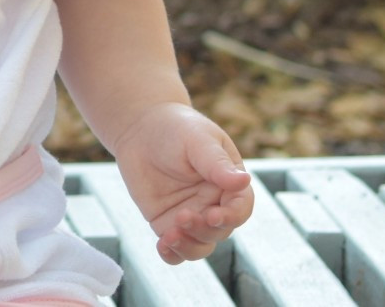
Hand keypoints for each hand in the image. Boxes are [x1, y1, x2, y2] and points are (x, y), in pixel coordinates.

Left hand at [110, 103, 254, 264]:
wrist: (141, 128)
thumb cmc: (176, 129)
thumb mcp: (198, 140)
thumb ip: (216, 163)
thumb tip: (243, 180)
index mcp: (230, 185)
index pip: (240, 208)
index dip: (231, 216)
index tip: (214, 214)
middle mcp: (214, 204)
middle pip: (220, 231)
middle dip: (205, 230)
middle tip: (184, 216)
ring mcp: (192, 216)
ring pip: (200, 245)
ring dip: (188, 246)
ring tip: (169, 235)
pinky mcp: (168, 223)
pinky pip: (175, 248)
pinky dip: (172, 254)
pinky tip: (163, 247)